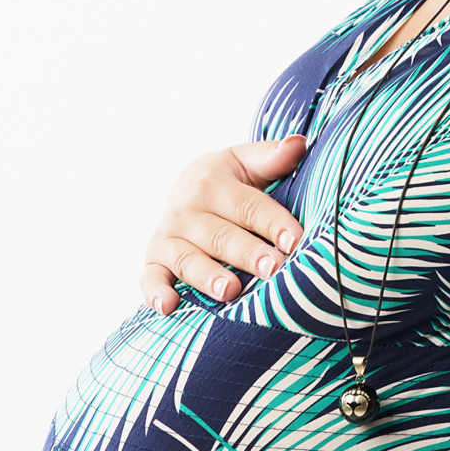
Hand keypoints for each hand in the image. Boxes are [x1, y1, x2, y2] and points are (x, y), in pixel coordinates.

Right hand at [141, 135, 306, 315]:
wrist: (184, 189)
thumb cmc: (227, 181)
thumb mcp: (246, 163)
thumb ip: (271, 157)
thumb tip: (299, 144)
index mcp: (211, 184)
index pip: (248, 206)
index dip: (272, 223)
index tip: (295, 241)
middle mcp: (186, 211)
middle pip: (221, 236)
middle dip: (247, 253)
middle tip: (272, 268)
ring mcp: (167, 238)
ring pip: (188, 259)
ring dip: (207, 275)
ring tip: (230, 291)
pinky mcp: (154, 261)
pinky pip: (150, 279)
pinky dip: (156, 293)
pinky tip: (169, 306)